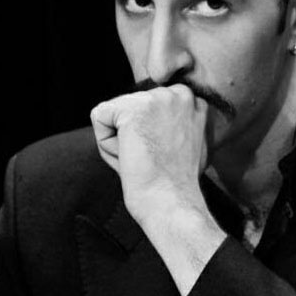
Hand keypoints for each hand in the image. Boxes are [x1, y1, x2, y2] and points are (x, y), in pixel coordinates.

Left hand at [90, 84, 208, 223]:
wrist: (172, 202)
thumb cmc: (178, 184)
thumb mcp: (190, 144)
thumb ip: (178, 123)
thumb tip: (157, 118)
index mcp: (196, 102)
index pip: (153, 107)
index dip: (152, 134)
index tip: (166, 155)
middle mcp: (181, 93)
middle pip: (134, 107)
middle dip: (136, 134)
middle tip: (154, 158)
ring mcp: (157, 98)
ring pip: (117, 114)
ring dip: (122, 139)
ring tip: (144, 158)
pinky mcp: (133, 108)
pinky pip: (99, 117)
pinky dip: (105, 143)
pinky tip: (129, 156)